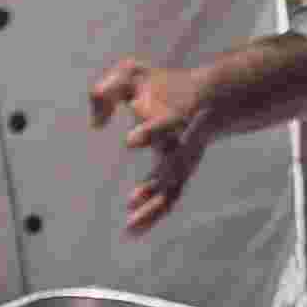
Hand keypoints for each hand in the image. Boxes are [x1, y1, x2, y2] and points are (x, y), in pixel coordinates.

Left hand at [89, 57, 214, 236]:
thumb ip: (107, 91)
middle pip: (174, 166)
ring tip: (130, 227)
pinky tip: (132, 231)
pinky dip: (153, 215)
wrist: (210, 96)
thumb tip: (96, 125)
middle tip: (131, 201)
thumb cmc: (163, 85)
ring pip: (172, 191)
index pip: (166, 123)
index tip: (130, 141)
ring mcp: (184, 162)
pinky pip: (168, 200)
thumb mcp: (132, 75)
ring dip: (152, 210)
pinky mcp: (180, 176)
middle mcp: (183, 141)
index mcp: (175, 113)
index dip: (151, 131)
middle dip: (155, 184)